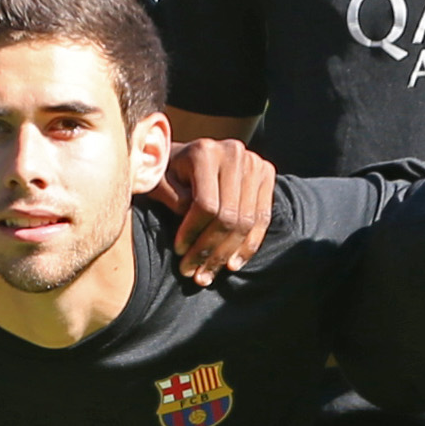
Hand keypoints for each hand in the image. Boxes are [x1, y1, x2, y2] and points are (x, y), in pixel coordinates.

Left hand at [152, 136, 275, 282]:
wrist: (188, 155)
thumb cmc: (166, 173)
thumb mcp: (158, 182)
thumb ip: (170, 198)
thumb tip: (189, 219)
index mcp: (204, 152)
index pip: (205, 204)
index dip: (193, 233)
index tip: (179, 252)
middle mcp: (234, 153)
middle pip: (229, 216)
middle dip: (210, 250)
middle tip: (194, 272)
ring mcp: (254, 163)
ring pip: (247, 221)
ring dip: (228, 254)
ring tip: (209, 273)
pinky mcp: (266, 174)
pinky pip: (263, 218)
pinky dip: (248, 245)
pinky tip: (232, 264)